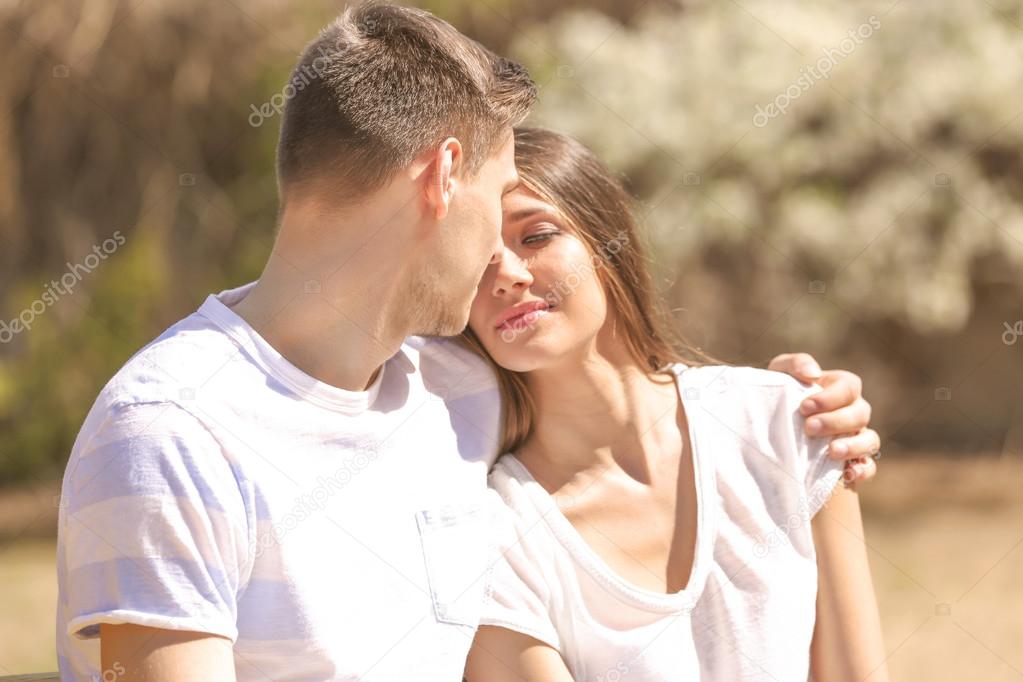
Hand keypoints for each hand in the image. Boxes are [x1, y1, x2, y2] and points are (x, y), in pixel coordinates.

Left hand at [767, 352, 879, 485]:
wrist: (770, 426)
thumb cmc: (779, 393)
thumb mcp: (781, 372)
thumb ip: (796, 364)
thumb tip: (812, 374)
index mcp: (841, 388)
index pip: (849, 387)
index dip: (831, 397)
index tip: (804, 407)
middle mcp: (854, 411)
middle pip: (860, 414)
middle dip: (836, 421)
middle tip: (809, 428)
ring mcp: (857, 436)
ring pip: (870, 440)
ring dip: (854, 446)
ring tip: (832, 451)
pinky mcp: (853, 460)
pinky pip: (869, 466)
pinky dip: (863, 470)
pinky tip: (848, 475)